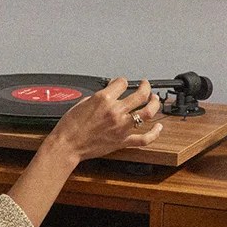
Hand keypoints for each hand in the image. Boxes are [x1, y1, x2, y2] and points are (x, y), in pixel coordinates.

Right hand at [43, 77, 163, 164]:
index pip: (122, 83)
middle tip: (145, 86)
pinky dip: (155, 133)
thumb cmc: (70, 126)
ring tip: (155, 100)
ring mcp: (121, 127)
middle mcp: (115, 112)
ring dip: (154, 104)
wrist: (67, 145)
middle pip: (140, 94)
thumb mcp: (81, 103)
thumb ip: (98, 97)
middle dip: (145, 86)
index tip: (121, 83)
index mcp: (103, 100)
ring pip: (147, 113)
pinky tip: (159, 127)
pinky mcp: (123, 141)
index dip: (122, 81)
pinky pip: (145, 138)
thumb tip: (108, 95)